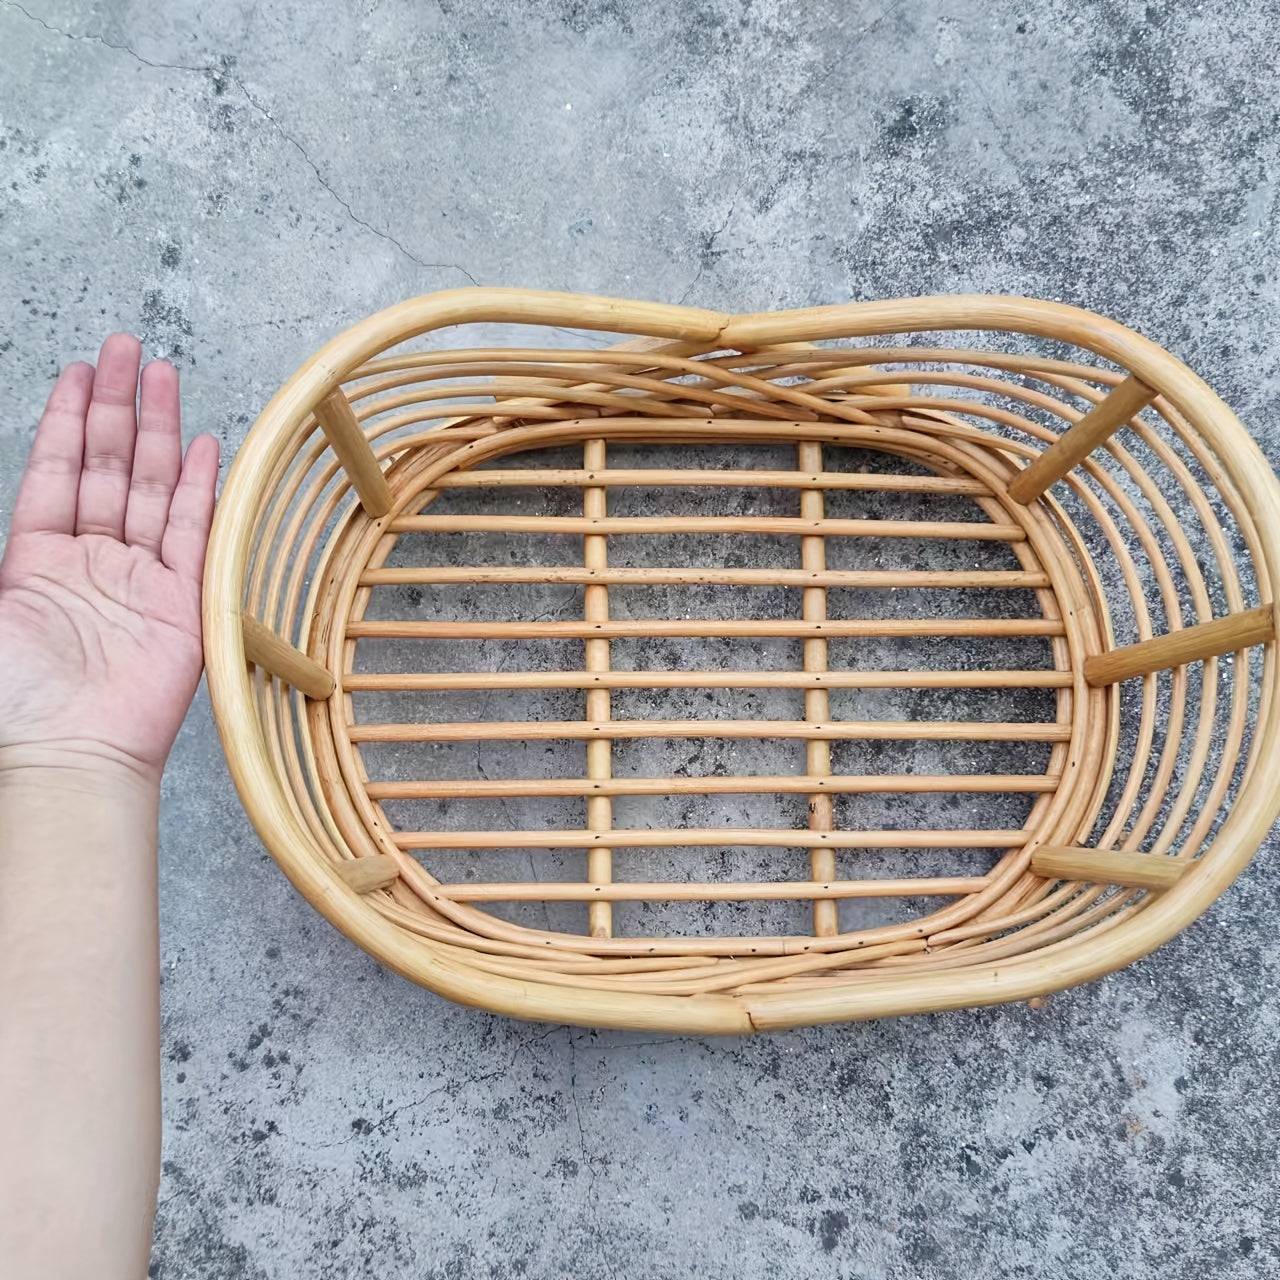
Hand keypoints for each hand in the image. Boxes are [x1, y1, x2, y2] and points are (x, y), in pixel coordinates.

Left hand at [0, 335, 218, 783]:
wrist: (72, 753)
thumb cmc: (16, 699)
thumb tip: (4, 529)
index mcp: (36, 559)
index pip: (59, 471)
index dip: (70, 420)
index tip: (81, 371)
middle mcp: (92, 560)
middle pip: (111, 468)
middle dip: (118, 407)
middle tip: (128, 351)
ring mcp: (140, 578)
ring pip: (154, 488)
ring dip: (159, 431)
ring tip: (163, 376)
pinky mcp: (184, 601)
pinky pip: (195, 532)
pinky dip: (202, 488)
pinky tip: (205, 447)